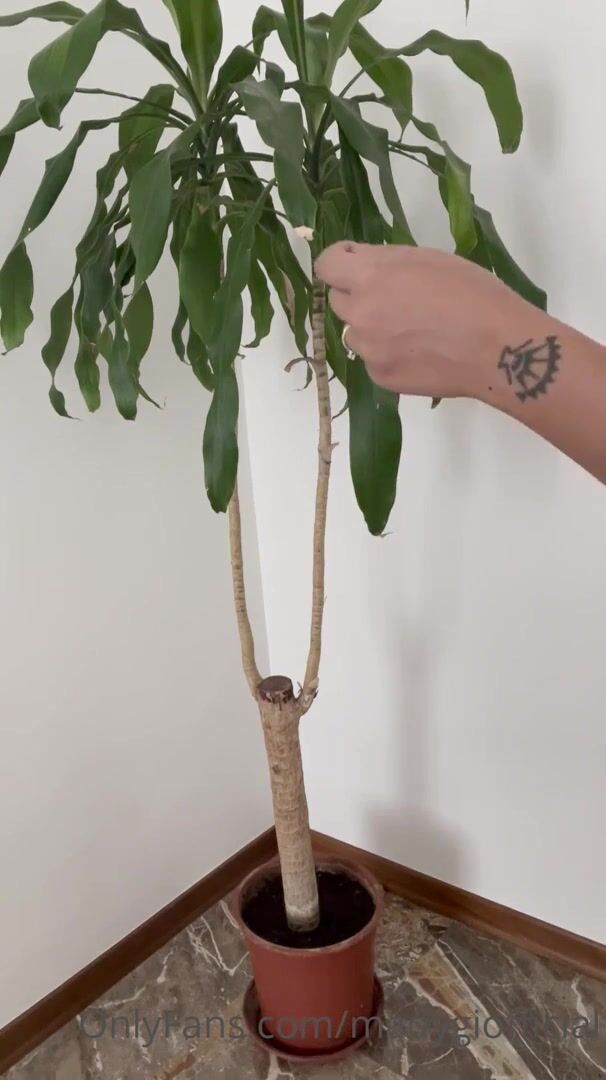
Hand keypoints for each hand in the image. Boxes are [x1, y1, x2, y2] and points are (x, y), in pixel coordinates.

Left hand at [315, 241, 536, 401]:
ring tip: (410, 329)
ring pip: (354, 333)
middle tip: (394, 298)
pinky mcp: (381, 376)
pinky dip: (387, 354)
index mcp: (371, 277)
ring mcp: (368, 350)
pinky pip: (372, 360)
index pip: (327, 265)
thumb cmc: (472, 293)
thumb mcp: (428, 259)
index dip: (339, 261)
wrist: (497, 348)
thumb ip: (386, 260)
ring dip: (371, 327)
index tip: (355, 263)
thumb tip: (360, 262)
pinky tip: (419, 352)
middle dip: (358, 295)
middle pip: (339, 301)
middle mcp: (361, 314)